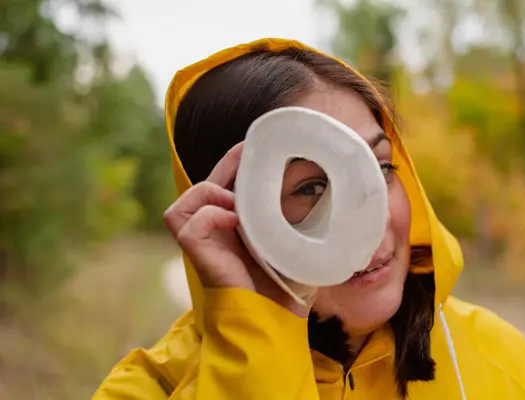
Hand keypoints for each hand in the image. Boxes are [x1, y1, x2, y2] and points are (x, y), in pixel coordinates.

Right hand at [163, 143, 312, 316]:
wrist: (275, 316)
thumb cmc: (286, 284)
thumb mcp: (292, 242)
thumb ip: (296, 219)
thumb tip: (326, 193)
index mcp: (232, 228)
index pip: (223, 185)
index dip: (233, 162)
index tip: (253, 145)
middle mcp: (214, 233)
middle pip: (203, 186)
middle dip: (226, 165)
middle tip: (248, 152)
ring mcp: (203, 243)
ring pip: (183, 201)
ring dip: (209, 191)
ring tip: (237, 202)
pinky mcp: (196, 253)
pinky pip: (186, 221)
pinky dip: (209, 215)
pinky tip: (233, 221)